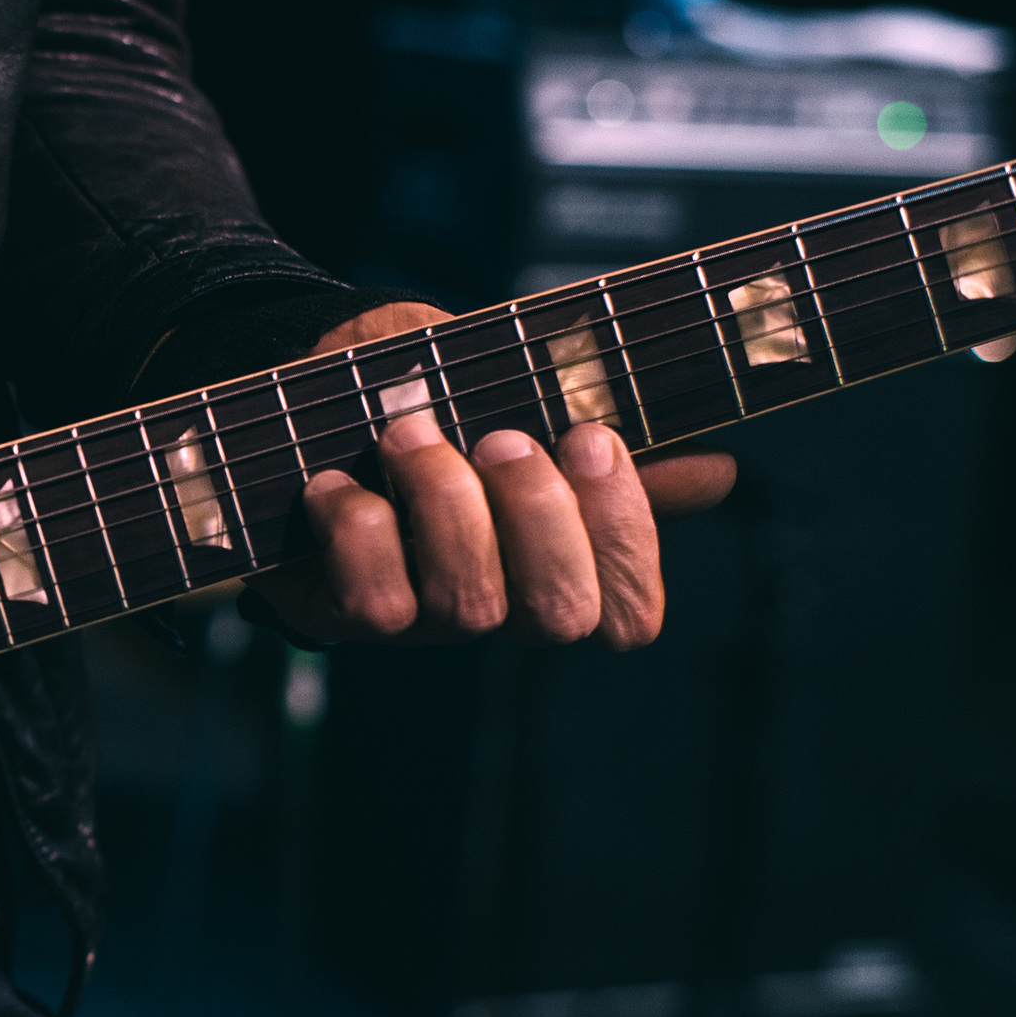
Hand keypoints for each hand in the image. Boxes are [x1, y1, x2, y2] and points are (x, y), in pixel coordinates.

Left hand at [244, 302, 735, 650]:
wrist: (297, 403)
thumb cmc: (424, 398)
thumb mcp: (519, 395)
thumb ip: (607, 442)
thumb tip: (718, 475)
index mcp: (553, 569)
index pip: (629, 613)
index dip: (624, 536)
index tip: (590, 436)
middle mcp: (494, 609)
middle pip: (559, 618)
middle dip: (538, 515)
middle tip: (501, 437)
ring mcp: (419, 621)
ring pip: (467, 605)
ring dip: (443, 502)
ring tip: (406, 432)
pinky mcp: (339, 615)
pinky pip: (372, 604)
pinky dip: (356, 528)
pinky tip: (335, 481)